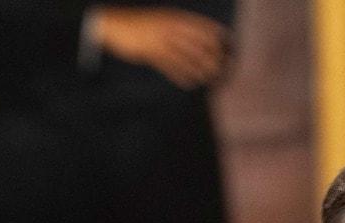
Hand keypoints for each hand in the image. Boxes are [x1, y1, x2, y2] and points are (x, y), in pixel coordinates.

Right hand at [92, 6, 229, 89]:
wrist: (115, 24)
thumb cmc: (140, 23)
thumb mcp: (160, 20)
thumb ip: (176, 25)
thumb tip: (194, 36)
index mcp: (172, 17)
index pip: (199, 24)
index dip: (215, 32)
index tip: (229, 40)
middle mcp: (168, 28)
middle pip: (196, 42)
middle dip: (213, 54)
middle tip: (225, 65)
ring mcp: (159, 40)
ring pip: (184, 56)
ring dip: (199, 67)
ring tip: (210, 77)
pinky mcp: (149, 53)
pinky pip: (168, 66)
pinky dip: (180, 75)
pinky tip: (190, 82)